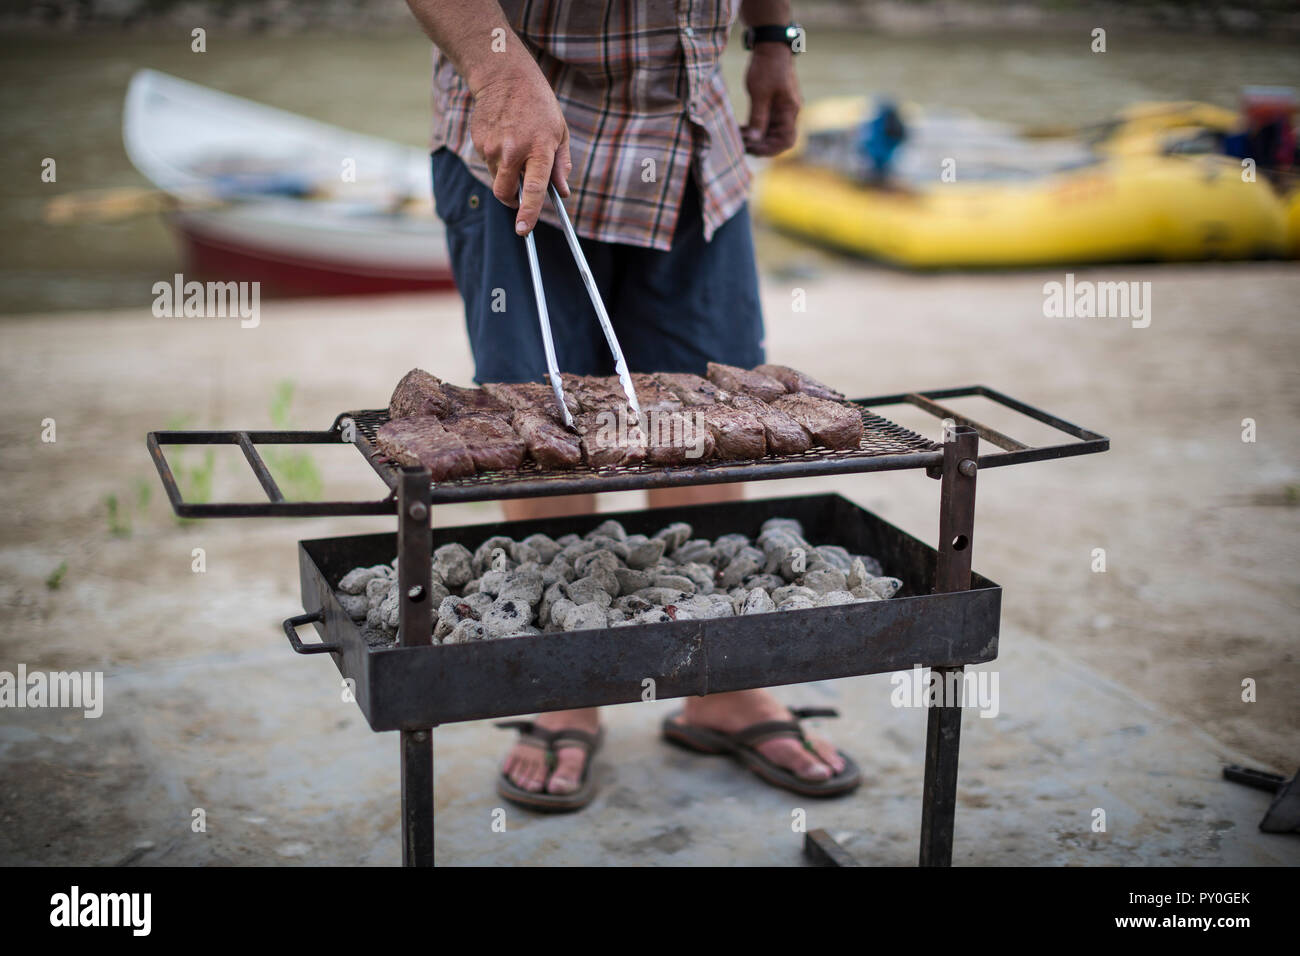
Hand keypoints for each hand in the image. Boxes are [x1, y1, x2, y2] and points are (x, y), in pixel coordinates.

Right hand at [469, 61, 571, 234]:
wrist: (505, 77)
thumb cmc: (539, 106)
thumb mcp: (559, 132)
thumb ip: (560, 165)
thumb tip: (563, 192)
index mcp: (538, 149)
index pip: (533, 189)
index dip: (528, 213)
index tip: (523, 230)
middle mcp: (513, 150)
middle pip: (505, 193)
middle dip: (512, 201)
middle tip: (519, 198)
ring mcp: (492, 147)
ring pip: (496, 178)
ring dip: (506, 174)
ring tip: (516, 147)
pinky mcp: (479, 142)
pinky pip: (488, 162)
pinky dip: (497, 159)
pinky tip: (504, 137)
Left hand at [742, 45, 800, 156]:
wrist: (771, 44)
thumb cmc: (767, 67)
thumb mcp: (759, 93)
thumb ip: (758, 118)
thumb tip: (754, 139)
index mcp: (790, 111)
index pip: (787, 141)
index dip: (771, 150)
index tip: (752, 149)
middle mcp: (790, 112)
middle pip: (778, 140)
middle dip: (760, 145)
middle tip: (741, 145)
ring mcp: (783, 109)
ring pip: (771, 133)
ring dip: (756, 138)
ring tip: (739, 137)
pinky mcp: (775, 104)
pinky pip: (767, 123)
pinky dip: (756, 129)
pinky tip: (742, 129)